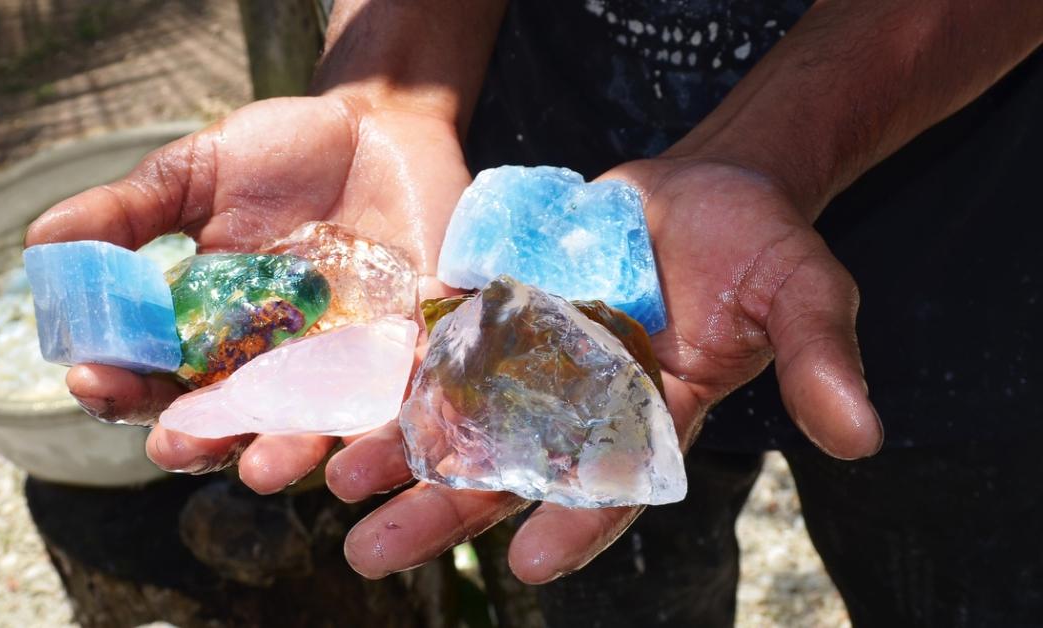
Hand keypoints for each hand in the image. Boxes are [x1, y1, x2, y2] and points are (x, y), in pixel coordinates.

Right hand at [25, 94, 470, 490]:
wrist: (380, 124)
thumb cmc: (285, 151)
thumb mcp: (198, 172)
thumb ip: (131, 210)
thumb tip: (43, 241)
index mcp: (217, 335)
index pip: (161, 381)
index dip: (123, 387)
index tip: (90, 378)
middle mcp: (279, 364)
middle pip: (235, 422)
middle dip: (202, 440)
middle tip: (174, 445)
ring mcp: (347, 362)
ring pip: (317, 428)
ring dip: (290, 452)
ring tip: (262, 467)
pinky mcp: (414, 346)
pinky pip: (404, 398)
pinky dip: (387, 426)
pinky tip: (363, 449)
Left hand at [330, 157, 881, 582]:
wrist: (704, 186)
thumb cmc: (760, 243)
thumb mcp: (804, 290)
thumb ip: (822, 359)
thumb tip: (863, 436)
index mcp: (657, 417)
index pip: (616, 486)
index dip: (577, 524)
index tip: (529, 561)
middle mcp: (585, 404)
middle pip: (510, 472)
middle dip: (445, 512)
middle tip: (373, 555)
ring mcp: (538, 359)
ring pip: (462, 420)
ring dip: (402, 455)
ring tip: (339, 488)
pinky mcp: (505, 314)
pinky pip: (446, 351)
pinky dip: (402, 378)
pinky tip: (347, 403)